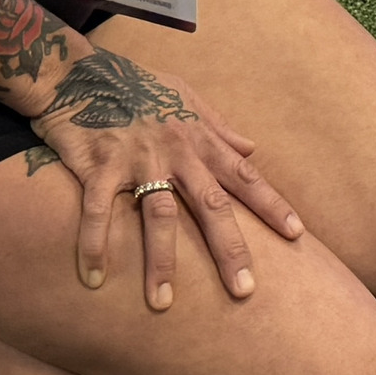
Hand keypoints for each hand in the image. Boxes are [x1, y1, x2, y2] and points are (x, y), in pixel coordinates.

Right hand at [26, 47, 304, 310]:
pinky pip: (97, 210)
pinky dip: (94, 243)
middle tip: (245, 290)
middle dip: (230, 248)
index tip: (296, 235)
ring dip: (162, 261)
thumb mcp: (187, 98)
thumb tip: (253, 148)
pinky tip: (93, 278)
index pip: (244, 176)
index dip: (271, 205)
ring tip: (163, 302)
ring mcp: (138, 157)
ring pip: (158, 214)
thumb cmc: (139, 88)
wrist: (79, 72)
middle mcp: (176, 151)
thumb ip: (219, 128)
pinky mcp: (99, 164)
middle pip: (211, 205)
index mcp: (200, 140)